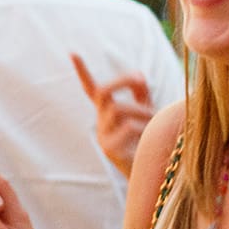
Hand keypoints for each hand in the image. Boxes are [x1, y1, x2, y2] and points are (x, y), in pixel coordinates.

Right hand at [72, 55, 155, 172]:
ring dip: (140, 109)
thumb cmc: (150, 141)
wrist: (152, 176)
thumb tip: (138, 74)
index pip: (91, 89)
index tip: (72, 53)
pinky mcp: (110, 150)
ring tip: (156, 119)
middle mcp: (101, 123)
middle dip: (121, 81)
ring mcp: (103, 137)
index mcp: (107, 113)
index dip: (82, 72)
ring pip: (118, 110)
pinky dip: (142, 126)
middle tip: (141, 80)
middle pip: (103, 93)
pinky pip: (126, 128)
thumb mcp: (146, 111)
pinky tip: (151, 135)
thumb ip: (142, 92)